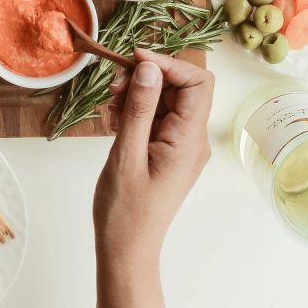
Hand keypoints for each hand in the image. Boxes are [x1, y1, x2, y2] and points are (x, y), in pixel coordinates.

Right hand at [93, 48, 213, 259]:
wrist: (126, 247)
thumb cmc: (125, 209)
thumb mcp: (127, 154)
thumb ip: (140, 108)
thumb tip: (150, 67)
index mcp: (189, 140)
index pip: (197, 82)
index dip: (168, 63)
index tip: (134, 59)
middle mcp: (192, 138)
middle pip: (180, 86)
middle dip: (147, 76)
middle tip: (113, 86)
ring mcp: (181, 144)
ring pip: (166, 98)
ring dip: (138, 92)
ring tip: (111, 105)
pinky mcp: (167, 149)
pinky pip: (157, 115)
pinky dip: (136, 108)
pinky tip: (115, 119)